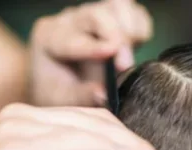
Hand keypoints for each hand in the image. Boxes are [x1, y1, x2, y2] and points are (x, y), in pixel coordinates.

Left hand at [29, 0, 152, 106]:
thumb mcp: (64, 100)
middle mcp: (70, 21)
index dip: (93, 46)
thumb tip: (104, 94)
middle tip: (125, 65)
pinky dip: (140, 27)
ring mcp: (92, 15)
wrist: (60, 78)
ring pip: (117, 7)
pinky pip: (133, 12)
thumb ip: (82, 96)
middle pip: (97, 15)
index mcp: (50, 39)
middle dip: (117, 37)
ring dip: (130, 29)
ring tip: (130, 53)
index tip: (111, 53)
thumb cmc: (59, 90)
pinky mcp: (113, 15)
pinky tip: (135, 47)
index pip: (72, 39)